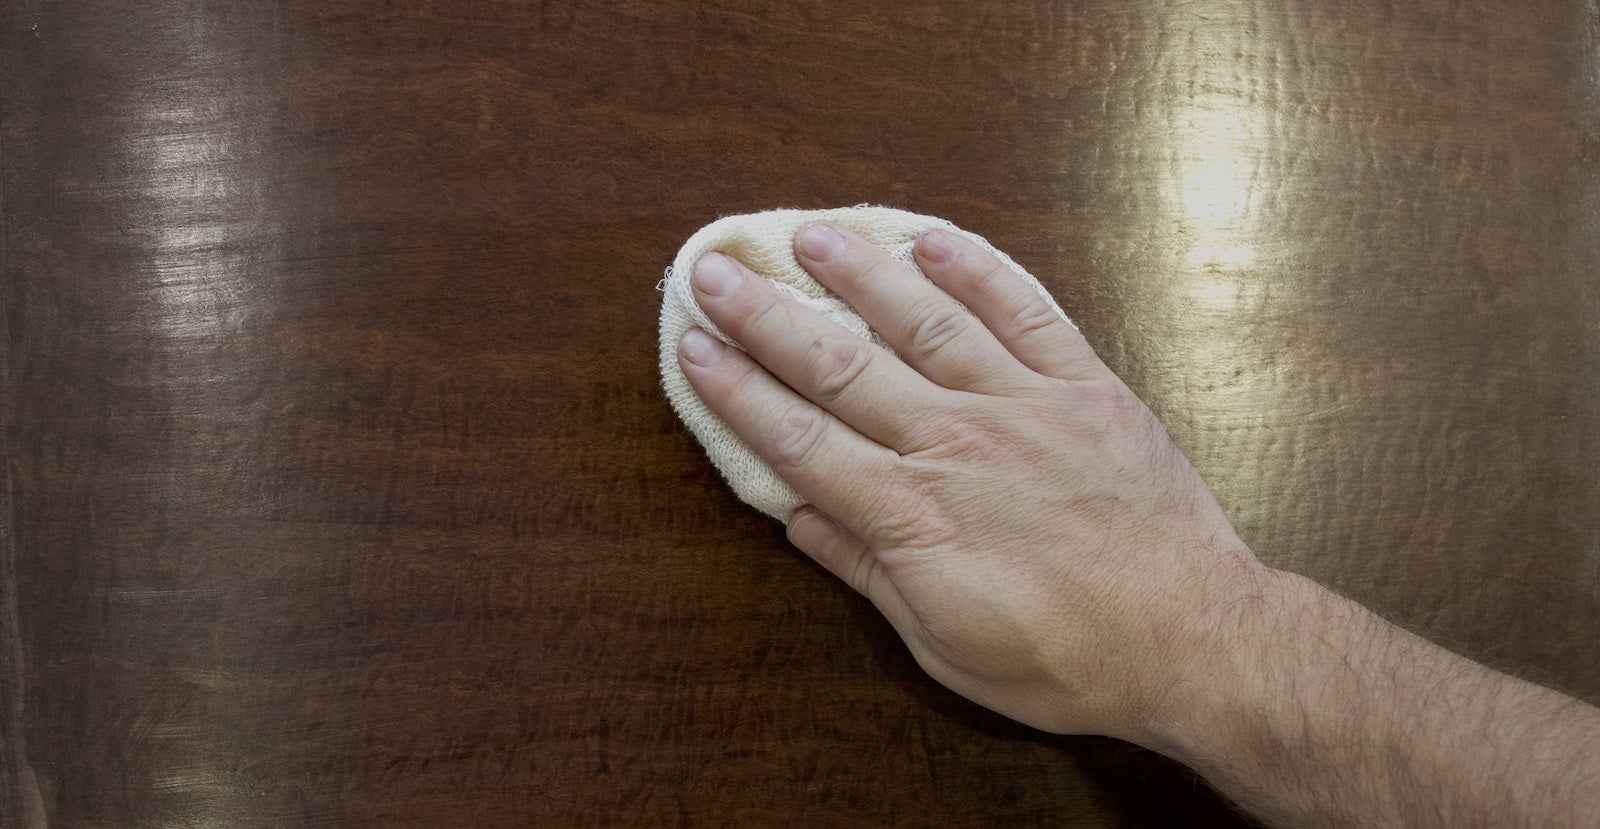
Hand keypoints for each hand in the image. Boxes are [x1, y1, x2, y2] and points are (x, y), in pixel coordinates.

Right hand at [676, 221, 1269, 738]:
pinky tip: (935, 241)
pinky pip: (1026, 312)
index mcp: (913, 515)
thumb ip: (867, 571)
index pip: (800, 438)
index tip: (693, 348)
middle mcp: (957, 445)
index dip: (738, 391)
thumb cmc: (1066, 657)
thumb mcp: (944, 642)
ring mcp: (1024, 406)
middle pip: (842, 366)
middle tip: (717, 269)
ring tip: (810, 235)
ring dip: (861, 274)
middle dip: (769, 316)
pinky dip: (979, 271)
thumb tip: (798, 519)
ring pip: (925, 321)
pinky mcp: (1085, 387)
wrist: (1191, 638)